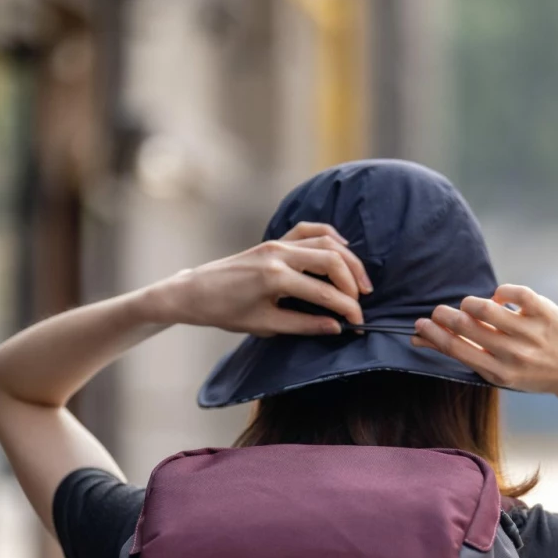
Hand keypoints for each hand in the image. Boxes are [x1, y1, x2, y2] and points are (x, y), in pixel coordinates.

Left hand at [148, 223, 371, 337]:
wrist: (195, 292)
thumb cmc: (225, 312)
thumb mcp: (265, 325)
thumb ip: (303, 325)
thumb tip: (335, 327)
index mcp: (275, 278)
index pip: (324, 292)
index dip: (347, 309)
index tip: (359, 324)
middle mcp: (278, 254)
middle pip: (332, 260)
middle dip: (353, 283)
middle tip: (362, 304)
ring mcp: (276, 243)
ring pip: (326, 242)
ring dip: (348, 261)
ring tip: (361, 283)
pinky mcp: (273, 240)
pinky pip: (309, 230)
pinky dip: (330, 236)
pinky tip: (343, 249)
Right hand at [412, 285, 557, 398]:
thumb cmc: (530, 370)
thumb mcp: (498, 372)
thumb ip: (465, 354)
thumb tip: (422, 339)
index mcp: (498, 372)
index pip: (456, 349)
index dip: (432, 334)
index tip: (419, 324)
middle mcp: (513, 353)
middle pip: (465, 326)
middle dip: (443, 315)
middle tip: (438, 311)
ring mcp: (529, 331)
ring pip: (484, 307)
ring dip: (469, 303)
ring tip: (469, 307)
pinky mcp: (543, 311)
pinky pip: (511, 292)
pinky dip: (499, 291)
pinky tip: (498, 298)